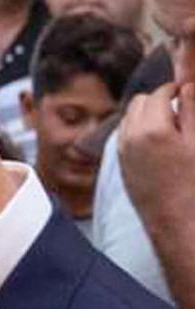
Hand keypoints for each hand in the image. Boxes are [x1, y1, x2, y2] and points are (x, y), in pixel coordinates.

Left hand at [118, 81, 194, 216]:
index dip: (175, 90)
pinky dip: (137, 129)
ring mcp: (122, 152)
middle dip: (158, 100)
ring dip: (146, 114)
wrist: (176, 222)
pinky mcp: (121, 164)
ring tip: (170, 124)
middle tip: (180, 109)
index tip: (187, 93)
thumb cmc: (193, 183)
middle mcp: (130, 137)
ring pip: (128, 118)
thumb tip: (188, 87)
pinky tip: (158, 140)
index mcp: (152, 129)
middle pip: (139, 102)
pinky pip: (124, 135)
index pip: (159, 94)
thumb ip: (192, 111)